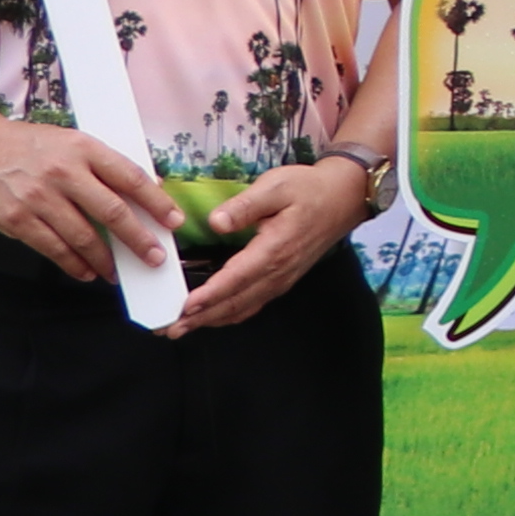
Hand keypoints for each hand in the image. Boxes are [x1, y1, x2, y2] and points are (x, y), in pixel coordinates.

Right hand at [0, 114, 181, 286]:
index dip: (157, 203)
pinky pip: (53, 248)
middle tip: (155, 258)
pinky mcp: (17, 219)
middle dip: (139, 240)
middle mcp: (64, 172)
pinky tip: (87, 271)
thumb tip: (149, 186)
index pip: (131, 178)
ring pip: (84, 236)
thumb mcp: (72, 142)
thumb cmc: (28, 146)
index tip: (175, 222)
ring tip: (118, 272)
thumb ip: (106, 165)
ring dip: (106, 260)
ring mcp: (39, 197)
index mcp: (84, 148)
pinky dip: (74, 264)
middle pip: (112, 212)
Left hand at [169, 157, 372, 333]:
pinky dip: (230, 315)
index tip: (185, 308)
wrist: (344, 197)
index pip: (236, 278)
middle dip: (201, 318)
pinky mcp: (283, 279)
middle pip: (235, 302)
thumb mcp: (276, 186)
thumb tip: (217, 222)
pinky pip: (253, 304)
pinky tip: (214, 317)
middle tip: (170, 328)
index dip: (209, 296)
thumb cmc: (309, 189)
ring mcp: (282, 279)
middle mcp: (278, 271)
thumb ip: (245, 205)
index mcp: (274, 249)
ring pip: (243, 308)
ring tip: (183, 328)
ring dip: (212, 321)